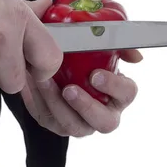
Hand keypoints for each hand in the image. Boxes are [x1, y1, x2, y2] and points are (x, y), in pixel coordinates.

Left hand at [21, 49, 142, 136]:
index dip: (114, 86)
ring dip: (57, 104)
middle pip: (105, 122)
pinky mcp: (55, 123)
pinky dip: (38, 101)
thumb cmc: (79, 51)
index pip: (127, 93)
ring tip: (44, 82)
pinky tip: (32, 83)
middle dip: (86, 106)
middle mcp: (102, 112)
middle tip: (69, 89)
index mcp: (118, 92)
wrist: (47, 58)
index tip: (95, 74)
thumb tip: (135, 56)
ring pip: (73, 125)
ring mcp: (79, 122)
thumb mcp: (96, 41)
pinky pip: (48, 118)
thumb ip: (116, 41)